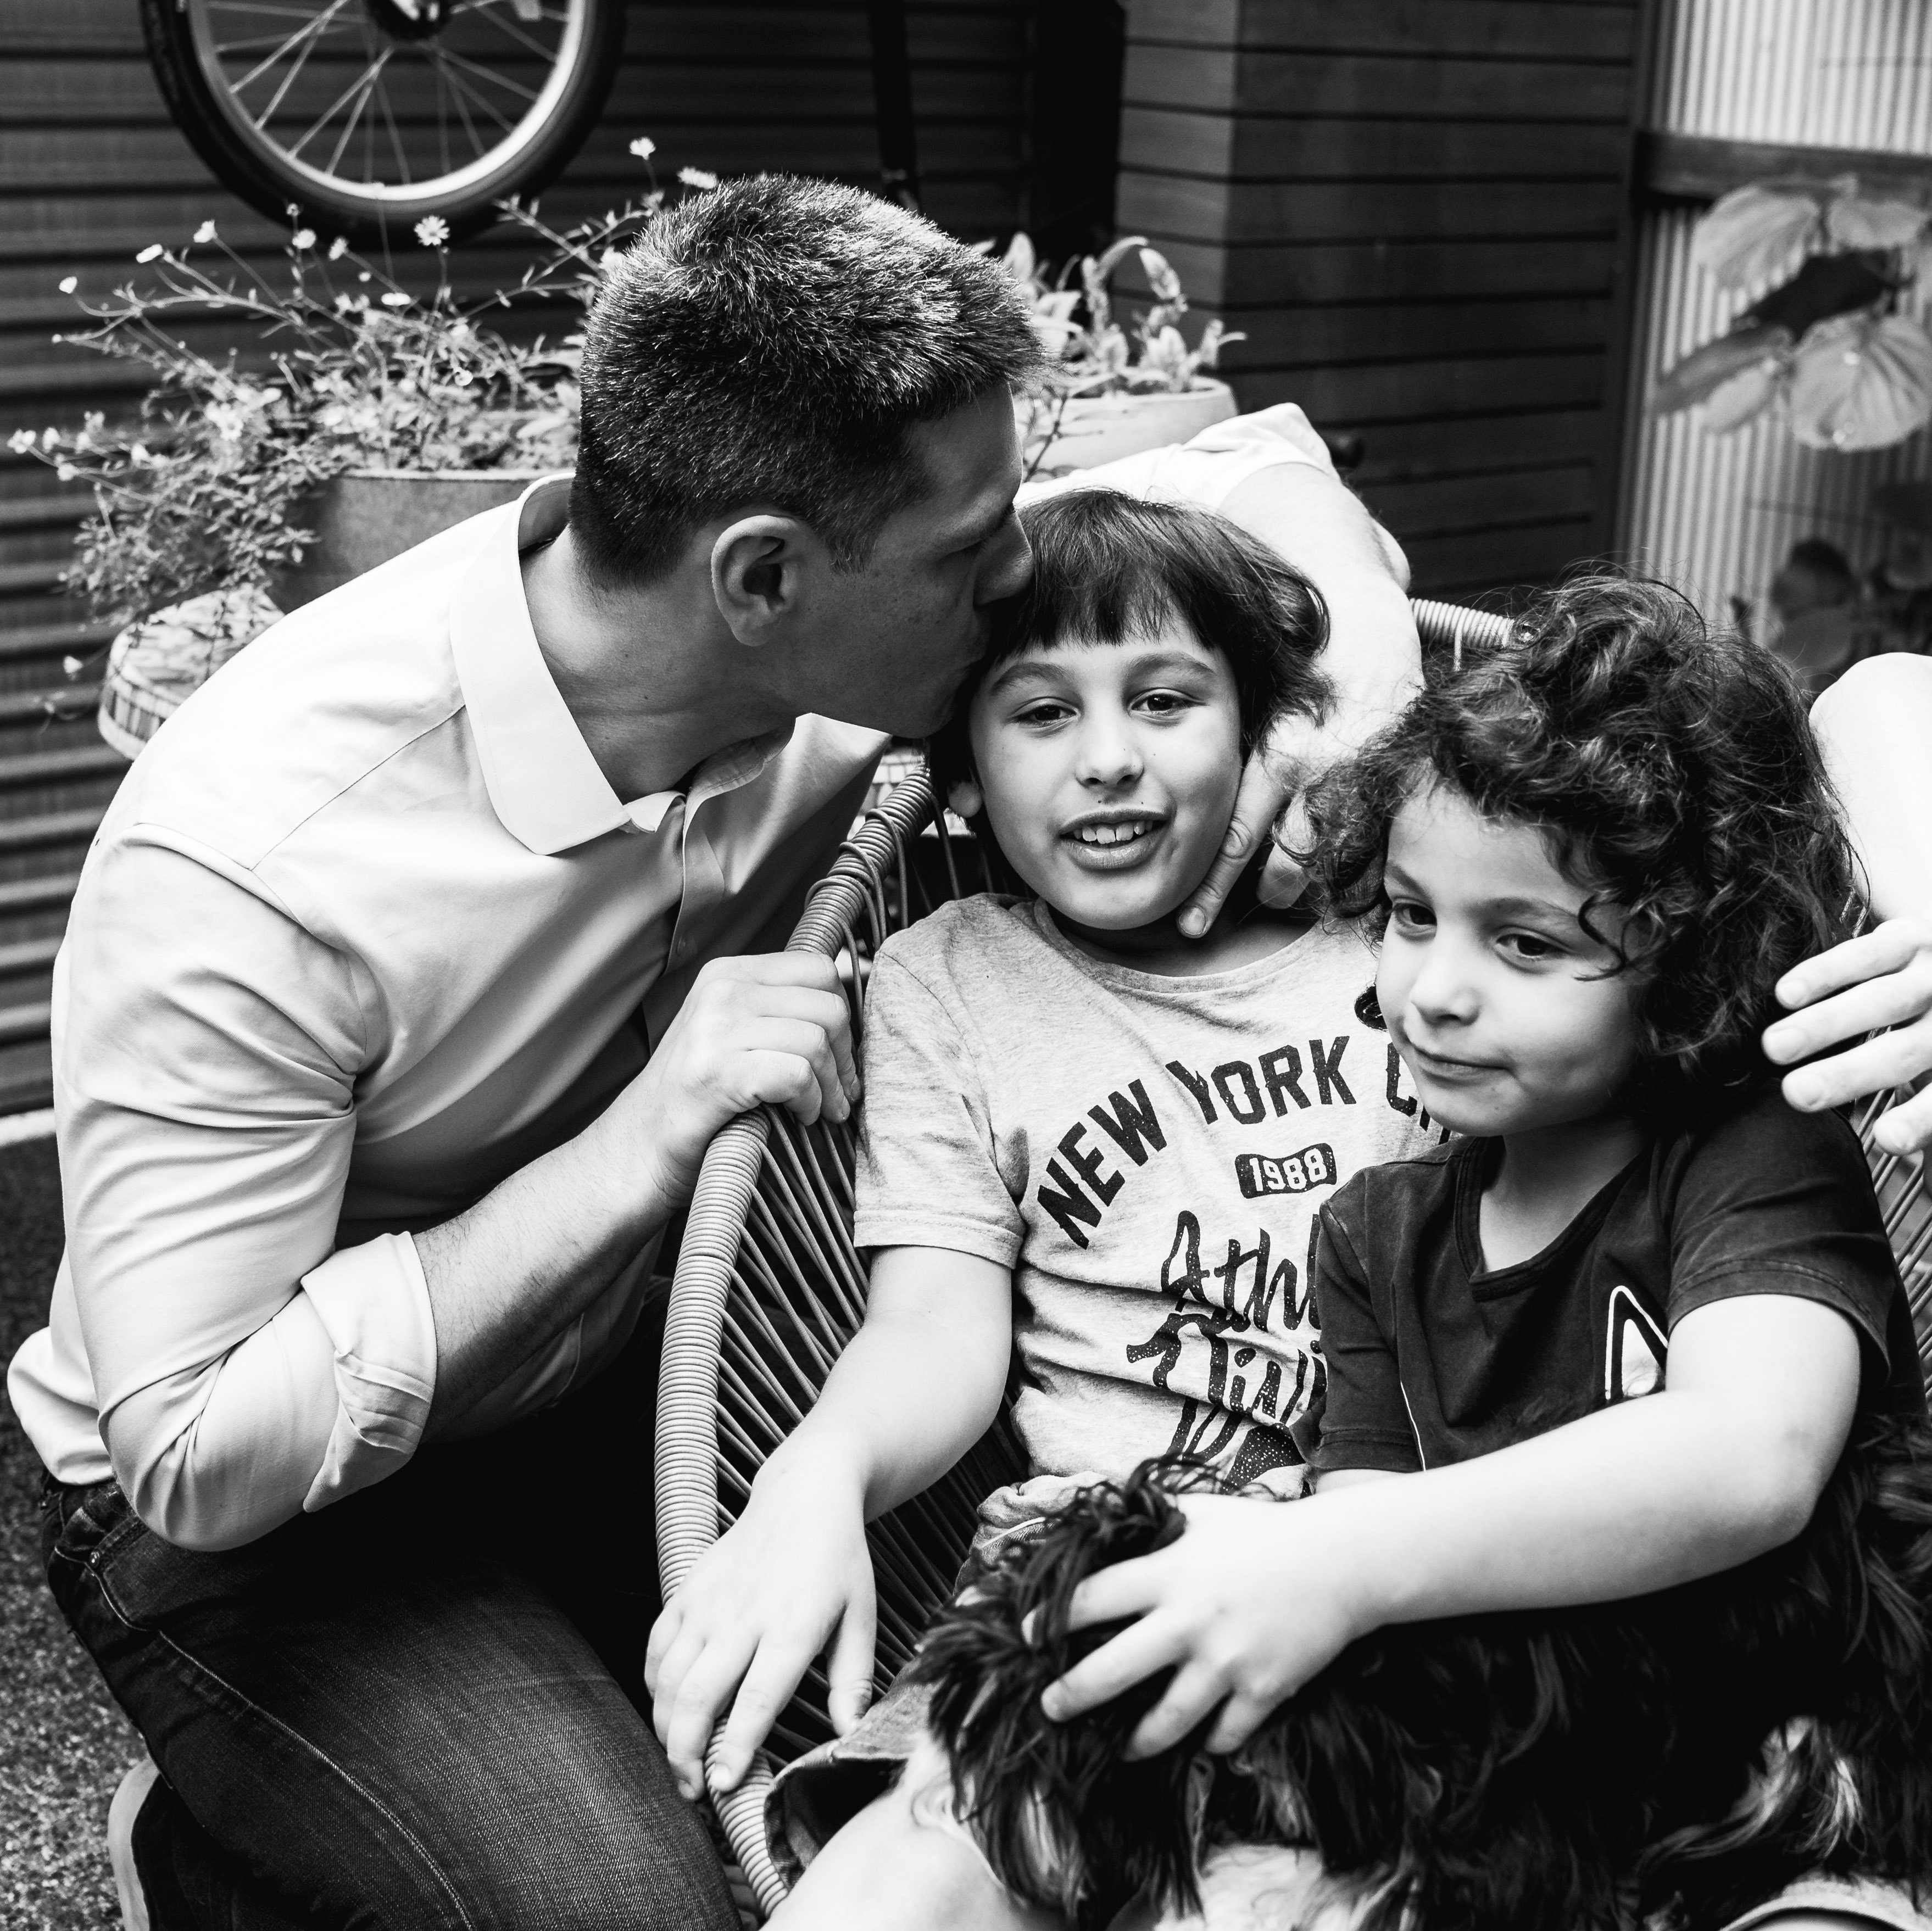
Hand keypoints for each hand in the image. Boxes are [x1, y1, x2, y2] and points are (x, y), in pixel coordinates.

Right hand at [601, 952, 859, 1203]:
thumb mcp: (732, 1033)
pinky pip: (797, 1075)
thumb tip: (850, 1001)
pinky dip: (810, 1102)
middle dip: (845, 1055)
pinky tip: (800, 1117)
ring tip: (822, 1110)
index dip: (843, 1014)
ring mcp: (715, 1029)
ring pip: (816, 1041)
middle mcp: (720, 991)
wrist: (636, 1148)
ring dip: (831, 1086)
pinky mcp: (717, 1072)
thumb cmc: (695, 1097)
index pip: (819, 969)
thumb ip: (778, 1011)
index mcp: (727, 973)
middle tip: (840, 1091)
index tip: (841, 1052)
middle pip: (827, 1007)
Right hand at [646, 1455, 876, 1798]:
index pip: (757, 1697)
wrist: (804, 1494)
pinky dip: (653, 1685)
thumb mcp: (861, 1617)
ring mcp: (708, 1602)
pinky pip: (656, 1646)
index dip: (735, 1745)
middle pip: (698, 1695)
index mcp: (791, 1626)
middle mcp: (742, 1615)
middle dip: (685, 1752)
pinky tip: (666, 1710)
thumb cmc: (838, 1559)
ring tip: (679, 1761)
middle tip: (693, 1789)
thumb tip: (850, 1735)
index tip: (723, 1784)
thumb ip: (853, 1681)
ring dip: (665, 1727)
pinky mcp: (687, 1590)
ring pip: (668, 1677)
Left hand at [1040, 1492, 1370, 1758]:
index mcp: (1169, 1573)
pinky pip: (1223, 1736)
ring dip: (1136, 1741)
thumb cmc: (1267, 1531)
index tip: (1023, 1637)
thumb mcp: (1205, 1512)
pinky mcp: (1262, 1692)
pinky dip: (1209, 1744)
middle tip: (1050, 1708)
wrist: (1342, 1561)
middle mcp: (1189, 1622)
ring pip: (1163, 1722)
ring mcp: (1225, 1662)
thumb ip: (1158, 1518)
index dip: (1050, 1619)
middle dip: (1071, 1696)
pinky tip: (1200, 1742)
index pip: (1091, 1599)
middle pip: (1110, 1671)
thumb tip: (1113, 1506)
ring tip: (1120, 1747)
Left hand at [1177, 668, 1418, 936]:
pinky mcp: (1399, 799)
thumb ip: (1240, 769)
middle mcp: (1325, 782)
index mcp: (1280, 760)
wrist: (1372, 634)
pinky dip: (1357, 875)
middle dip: (1272, 894)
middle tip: (1265, 896)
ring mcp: (1368, 794)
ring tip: (1302, 879)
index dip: (1212, 891)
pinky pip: (1375, 863)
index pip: (1235, 842)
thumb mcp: (1259, 713)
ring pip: (1337, 875)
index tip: (1191, 925)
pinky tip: (1344, 863)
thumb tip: (1204, 819)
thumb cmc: (1302, 676)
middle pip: (1289, 871)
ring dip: (1316, 887)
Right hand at [1764, 916, 1931, 1153]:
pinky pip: (1864, 956)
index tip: (1886, 1141)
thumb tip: (1895, 1151)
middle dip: (1850, 1073)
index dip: (1919, 1119)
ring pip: (1880, 1002)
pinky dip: (1823, 975)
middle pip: (1903, 1052)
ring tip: (1774, 1047)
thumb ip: (1924, 1107)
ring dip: (1823, 1025)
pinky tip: (1785, 994)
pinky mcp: (1907, 937)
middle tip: (1797, 1094)